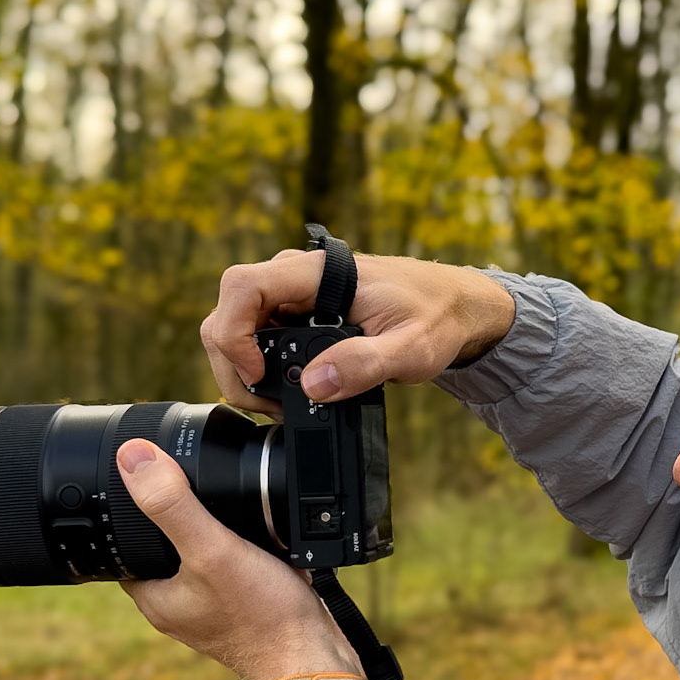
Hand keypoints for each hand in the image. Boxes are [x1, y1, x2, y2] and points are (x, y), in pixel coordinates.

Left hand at [114, 439, 363, 679]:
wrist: (315, 660)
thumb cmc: (264, 616)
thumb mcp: (212, 549)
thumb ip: (172, 505)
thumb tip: (132, 458)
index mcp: (155, 597)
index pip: (126, 542)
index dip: (136, 507)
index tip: (156, 480)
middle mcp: (179, 608)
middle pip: (167, 547)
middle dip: (185, 518)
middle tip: (204, 492)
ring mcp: (214, 613)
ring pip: (204, 558)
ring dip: (221, 536)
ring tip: (241, 517)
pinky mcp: (246, 613)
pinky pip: (237, 573)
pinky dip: (249, 554)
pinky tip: (268, 544)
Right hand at [199, 248, 516, 413]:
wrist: (452, 307)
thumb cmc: (435, 318)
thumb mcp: (410, 349)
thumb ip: (365, 365)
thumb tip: (314, 385)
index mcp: (317, 273)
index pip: (243, 286)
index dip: (233, 332)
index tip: (256, 374)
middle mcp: (295, 277)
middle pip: (227, 312)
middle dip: (233, 364)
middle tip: (267, 406)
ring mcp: (292, 294)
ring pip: (236, 326)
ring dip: (244, 370)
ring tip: (278, 405)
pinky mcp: (296, 313)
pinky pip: (258, 336)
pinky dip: (260, 368)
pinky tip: (286, 393)